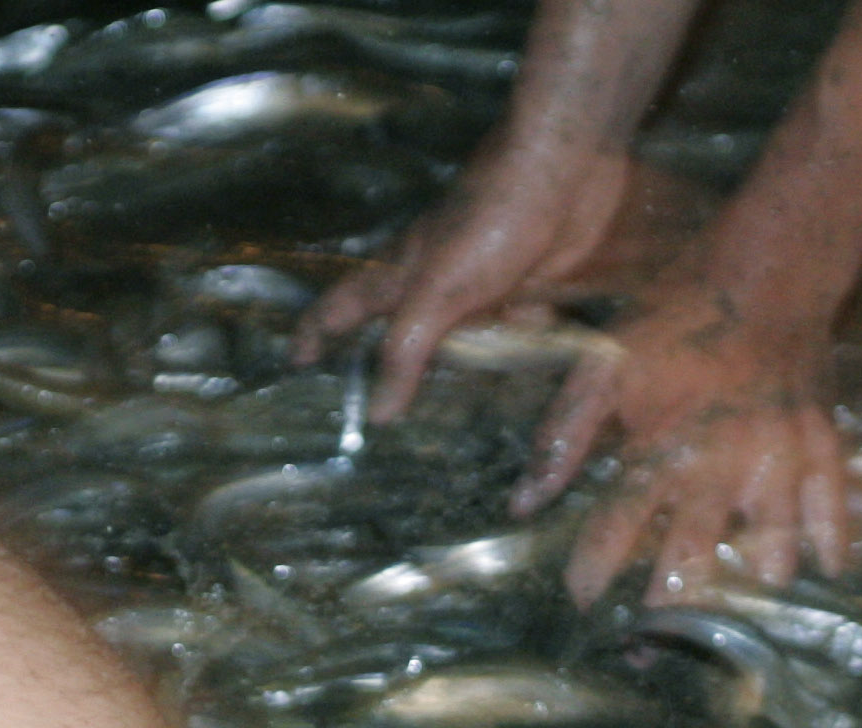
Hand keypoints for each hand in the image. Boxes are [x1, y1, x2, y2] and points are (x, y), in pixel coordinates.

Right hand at [294, 137, 636, 420]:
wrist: (567, 169)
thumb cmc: (490, 218)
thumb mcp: (436, 291)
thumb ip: (405, 350)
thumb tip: (376, 414)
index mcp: (398, 277)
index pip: (340, 307)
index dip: (314, 333)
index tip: (294, 361)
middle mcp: (433, 286)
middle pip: (397, 334)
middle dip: (381, 367)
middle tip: (366, 411)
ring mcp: (478, 291)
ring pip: (457, 343)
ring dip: (453, 377)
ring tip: (444, 424)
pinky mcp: (525, 294)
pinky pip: (512, 341)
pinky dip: (513, 364)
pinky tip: (518, 395)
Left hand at [519, 278, 850, 603]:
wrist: (765, 268)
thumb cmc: (674, 315)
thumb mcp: (602, 363)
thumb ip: (563, 434)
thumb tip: (522, 502)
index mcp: (659, 444)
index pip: (617, 528)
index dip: (593, 572)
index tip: (580, 602)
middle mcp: (718, 464)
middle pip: (692, 558)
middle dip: (668, 609)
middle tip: (649, 648)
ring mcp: (777, 459)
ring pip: (768, 547)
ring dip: (748, 587)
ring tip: (733, 625)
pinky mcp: (821, 445)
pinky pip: (832, 508)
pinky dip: (830, 543)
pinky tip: (823, 576)